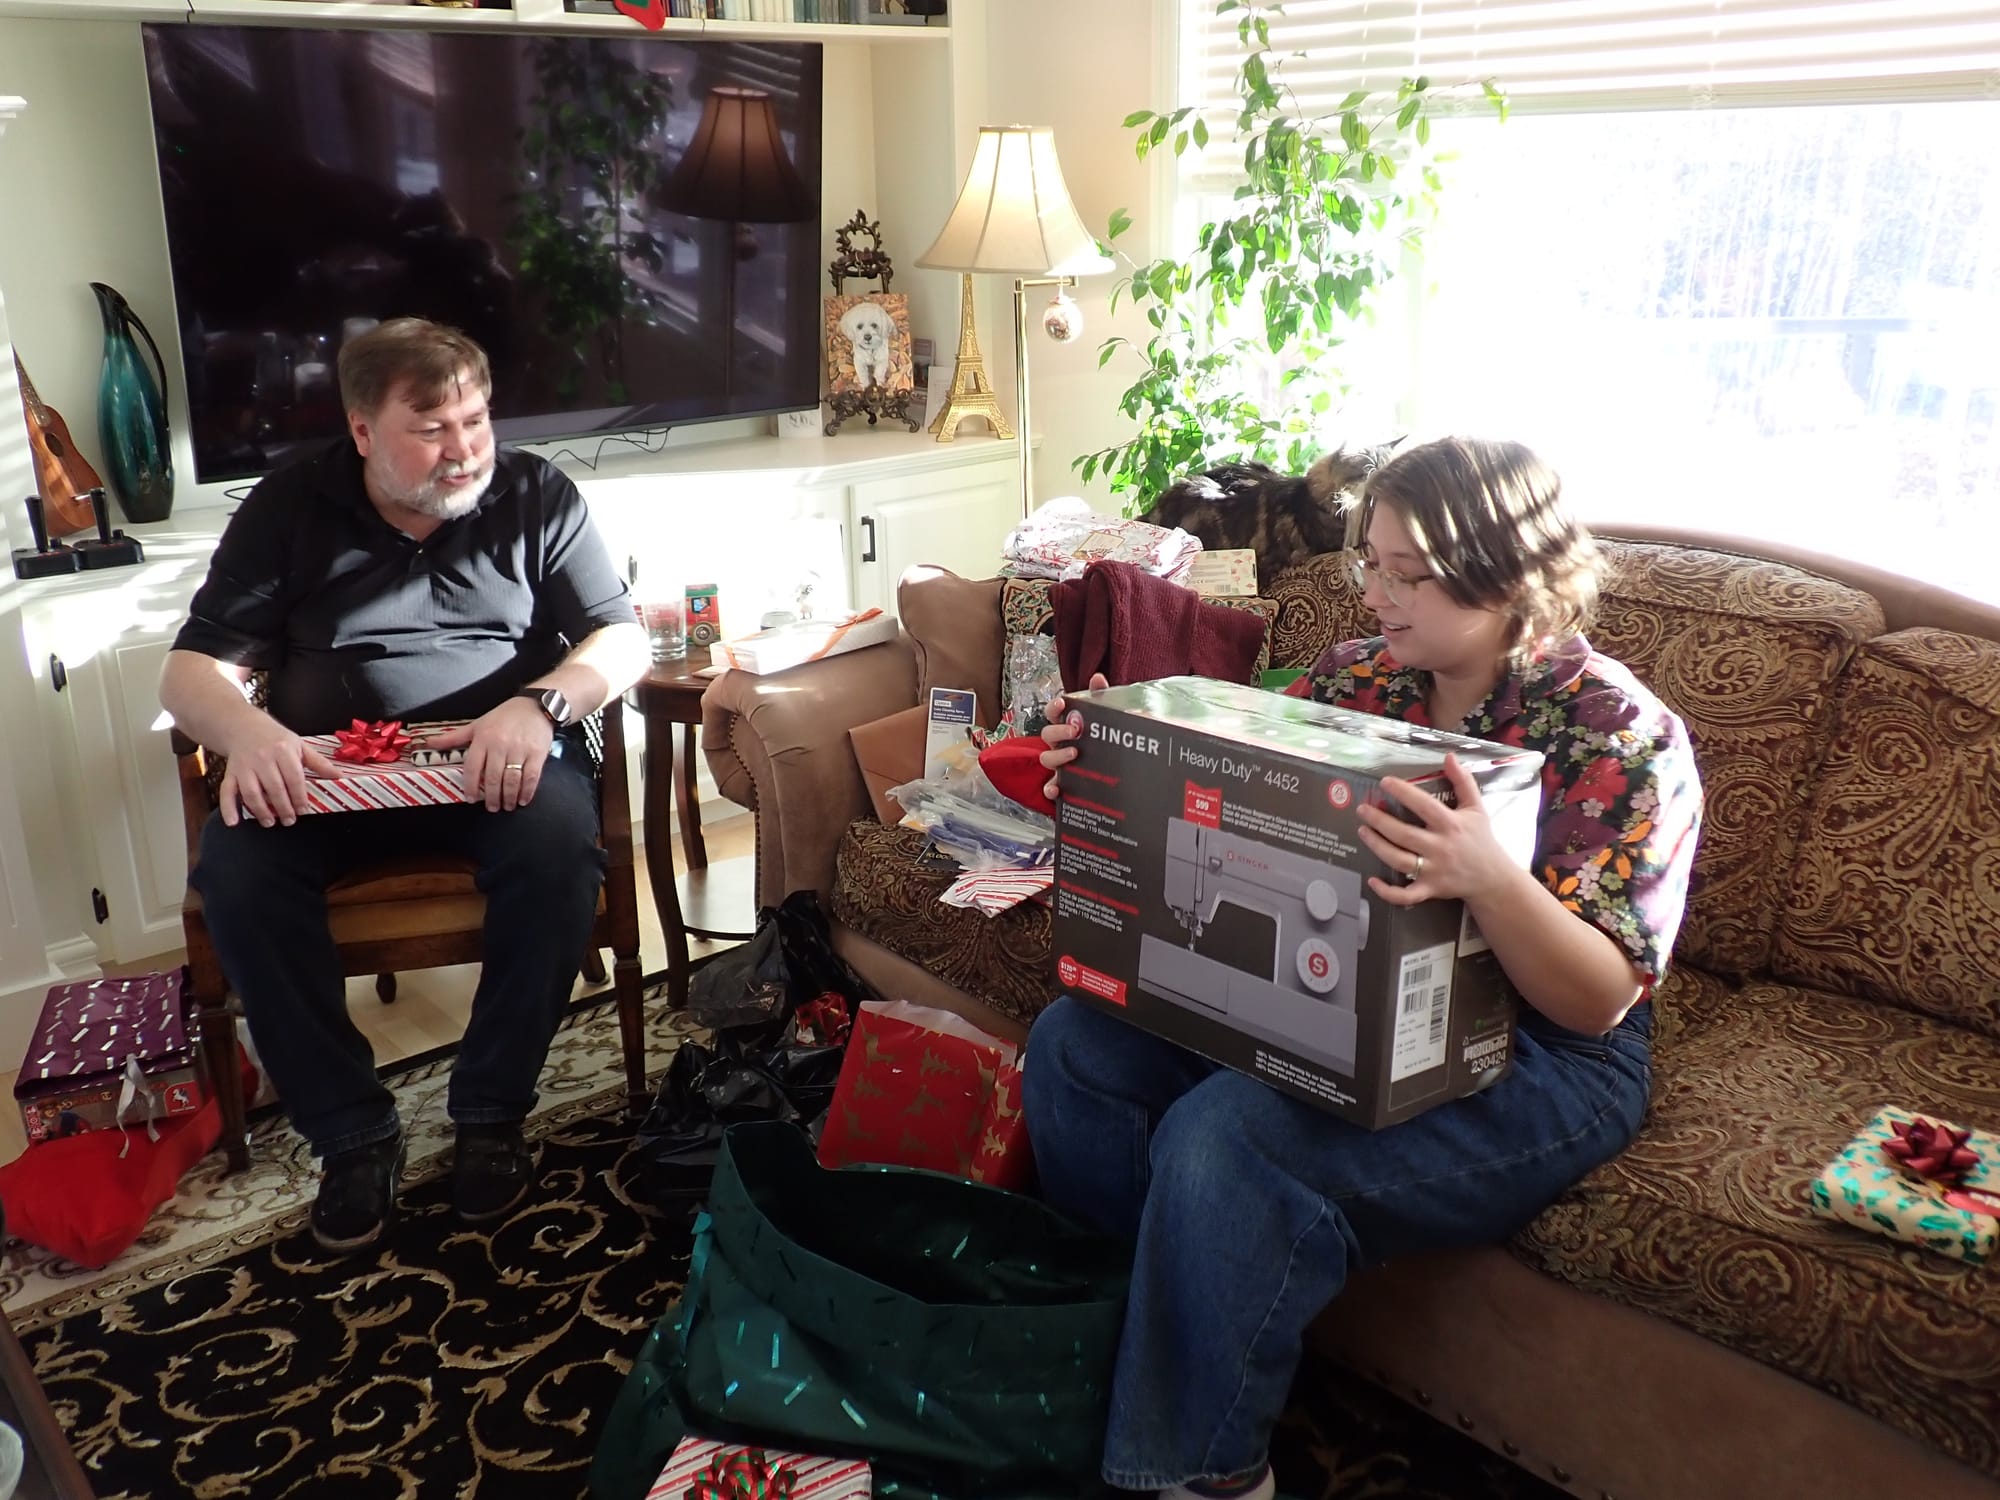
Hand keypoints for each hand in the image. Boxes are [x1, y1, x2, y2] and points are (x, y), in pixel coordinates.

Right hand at [217, 716, 342, 827]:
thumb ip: (318, 763)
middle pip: (274, 788)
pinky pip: (227, 791)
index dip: (299, 796)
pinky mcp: (231, 773)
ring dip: (260, 810)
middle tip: (290, 820)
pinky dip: (228, 808)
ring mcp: (244, 766)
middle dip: (283, 807)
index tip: (304, 810)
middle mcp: (262, 758)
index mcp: (283, 750)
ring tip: (269, 822)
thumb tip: (339, 776)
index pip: (294, 778)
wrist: (244, 726)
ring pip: (251, 792)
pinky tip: (233, 822)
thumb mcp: (299, 745)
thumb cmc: (275, 738)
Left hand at [424, 698, 555, 811]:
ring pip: (511, 780)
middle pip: (492, 778)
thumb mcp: (477, 724)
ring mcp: (520, 750)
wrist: (536, 706)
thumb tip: (429, 743)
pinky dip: (526, 791)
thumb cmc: (505, 716)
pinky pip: (531, 777)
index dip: (470, 786)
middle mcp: (500, 745)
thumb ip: (454, 737)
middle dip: (491, 797)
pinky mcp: (537, 754)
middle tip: (492, 807)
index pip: (472, 767)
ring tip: (507, 806)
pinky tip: (522, 799)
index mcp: (483, 738)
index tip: (470, 799)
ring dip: (508, 797)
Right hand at [1037, 672, 1108, 799]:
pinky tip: (1058, 788)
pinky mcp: (1065, 785)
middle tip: (1076, 730)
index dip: (1054, 707)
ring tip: (1074, 754)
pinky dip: (1050, 788)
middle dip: (1059, 730)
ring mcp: (1061, 764)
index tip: (1062, 703)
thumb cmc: (1111, 740)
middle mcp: (1061, 744)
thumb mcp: (1110, 717)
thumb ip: (1103, 697)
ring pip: (1046, 759)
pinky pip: (1050, 787)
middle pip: (1047, 734)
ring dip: (1057, 755)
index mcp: (1069, 725)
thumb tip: (1098, 678)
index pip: (1053, 713)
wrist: (1126, 775)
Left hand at [1354, 754, 1516, 906]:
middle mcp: (1440, 848)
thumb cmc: (1481, 840)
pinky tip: (1371, 881)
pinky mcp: (1430, 889)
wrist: (1493, 878)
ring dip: (1377, 846)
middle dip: (1379, 821)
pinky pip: (1406, 895)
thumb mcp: (1476, 807)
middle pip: (1404, 834)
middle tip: (1362, 809)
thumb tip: (1449, 756)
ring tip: (1362, 830)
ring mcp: (1434, 871)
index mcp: (1451, 825)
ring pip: (1399, 861)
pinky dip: (1387, 892)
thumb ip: (1463, 781)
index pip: (1424, 805)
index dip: (1403, 793)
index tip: (1384, 782)